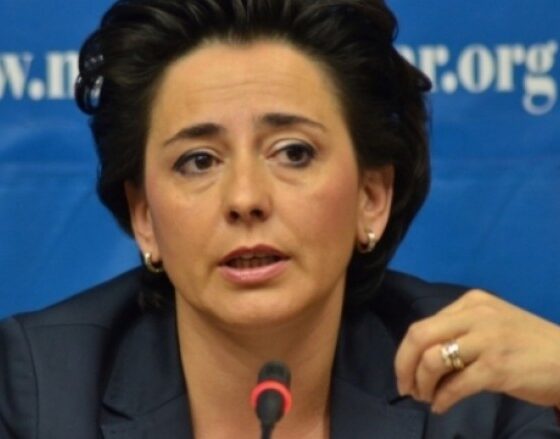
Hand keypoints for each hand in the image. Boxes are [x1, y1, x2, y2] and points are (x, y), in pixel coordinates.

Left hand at [394, 289, 559, 412]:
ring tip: (426, 397)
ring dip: (422, 384)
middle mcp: (475, 315)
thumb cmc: (527, 345)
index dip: (406, 352)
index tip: (404, 372)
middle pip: (419, 336)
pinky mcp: (497, 367)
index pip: (422, 325)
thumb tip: (421, 359)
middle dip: (404, 365)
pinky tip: (441, 406)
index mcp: (471, 302)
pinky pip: (455, 385)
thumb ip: (459, 332)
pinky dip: (442, 398)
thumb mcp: (491, 325)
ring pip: (432, 360)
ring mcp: (487, 340)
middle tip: (406, 387)